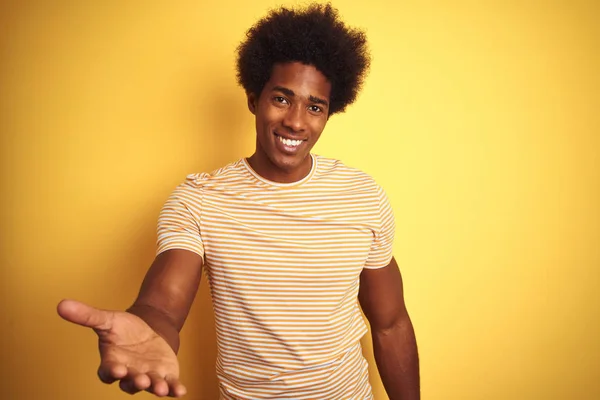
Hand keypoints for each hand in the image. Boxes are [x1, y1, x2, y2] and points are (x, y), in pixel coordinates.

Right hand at [57, 299, 186, 396]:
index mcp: (112, 363)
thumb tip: (60, 304)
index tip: (116, 370)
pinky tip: (181, 392)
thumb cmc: (124, 329)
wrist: (149, 331)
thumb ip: (86, 316)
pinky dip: (175, 389)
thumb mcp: (108, 320)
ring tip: (161, 389)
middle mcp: (129, 374)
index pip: (108, 372)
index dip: (111, 372)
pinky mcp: (165, 376)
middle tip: (141, 380)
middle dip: (136, 382)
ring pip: (150, 386)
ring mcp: (147, 377)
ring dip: (156, 388)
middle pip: (129, 383)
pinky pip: (170, 386)